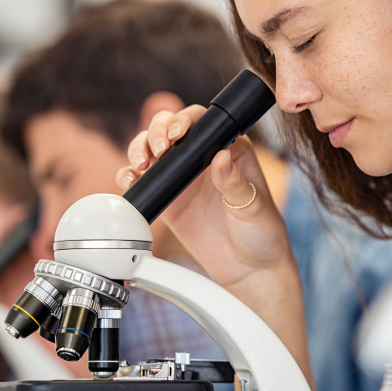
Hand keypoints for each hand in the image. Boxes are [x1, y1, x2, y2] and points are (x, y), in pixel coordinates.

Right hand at [117, 106, 291, 290]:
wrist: (248, 269)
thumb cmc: (261, 233)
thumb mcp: (253, 206)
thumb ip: (234, 182)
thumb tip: (220, 157)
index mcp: (229, 149)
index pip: (202, 122)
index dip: (184, 120)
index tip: (178, 134)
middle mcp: (202, 159)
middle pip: (169, 130)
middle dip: (156, 132)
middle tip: (158, 150)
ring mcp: (182, 179)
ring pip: (151, 152)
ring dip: (139, 150)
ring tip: (141, 164)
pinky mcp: (167, 201)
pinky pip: (142, 182)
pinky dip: (130, 177)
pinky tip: (131, 180)